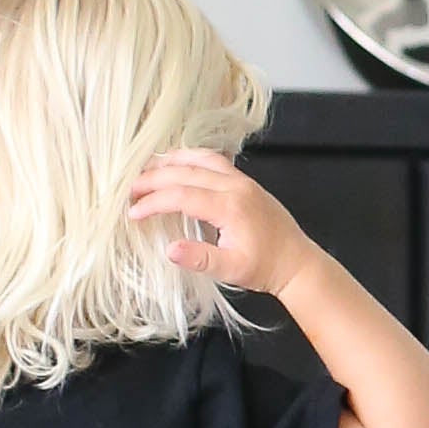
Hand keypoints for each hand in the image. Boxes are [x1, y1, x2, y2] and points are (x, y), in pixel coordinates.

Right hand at [127, 149, 308, 296]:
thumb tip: (169, 249)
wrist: (297, 263)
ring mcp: (243, 182)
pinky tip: (180, 163)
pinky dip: (193, 158)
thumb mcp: (231, 270)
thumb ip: (200, 259)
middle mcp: (237, 187)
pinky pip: (216, 160)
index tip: (134, 213)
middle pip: (186, 172)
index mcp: (231, 207)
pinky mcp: (247, 183)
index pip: (181, 196)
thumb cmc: (265, 268)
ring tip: (148, 168)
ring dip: (173, 161)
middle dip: (154, 179)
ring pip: (201, 159)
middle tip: (131, 189)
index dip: (153, 202)